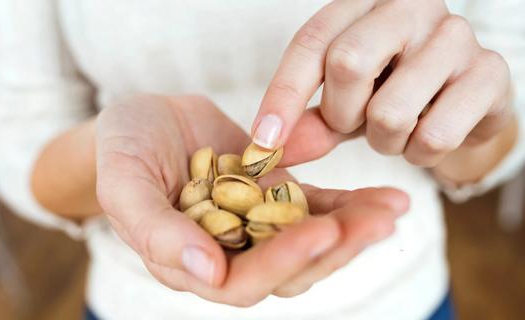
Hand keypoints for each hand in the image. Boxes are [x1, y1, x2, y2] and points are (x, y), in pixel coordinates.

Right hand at [95, 94, 408, 305]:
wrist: (144, 120)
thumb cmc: (122, 150)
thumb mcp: (123, 183)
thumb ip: (154, 231)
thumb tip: (205, 273)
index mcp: (190, 262)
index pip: (241, 282)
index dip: (281, 263)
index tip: (320, 233)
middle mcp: (229, 252)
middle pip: (290, 268)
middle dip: (335, 249)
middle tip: (379, 223)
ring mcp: (255, 224)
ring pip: (310, 240)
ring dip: (352, 229)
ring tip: (393, 209)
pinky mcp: (274, 196)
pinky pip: (316, 206)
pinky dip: (349, 204)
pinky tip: (385, 197)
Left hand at [253, 0, 512, 167]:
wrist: (461, 100)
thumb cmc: (393, 92)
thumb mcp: (344, 103)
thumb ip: (310, 122)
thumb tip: (268, 148)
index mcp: (364, 4)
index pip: (312, 42)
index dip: (283, 95)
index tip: (264, 142)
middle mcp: (410, 7)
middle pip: (348, 63)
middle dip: (341, 115)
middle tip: (356, 124)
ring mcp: (455, 35)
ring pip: (390, 111)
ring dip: (385, 141)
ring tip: (397, 131)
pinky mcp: (491, 73)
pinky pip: (434, 136)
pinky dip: (420, 154)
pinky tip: (428, 136)